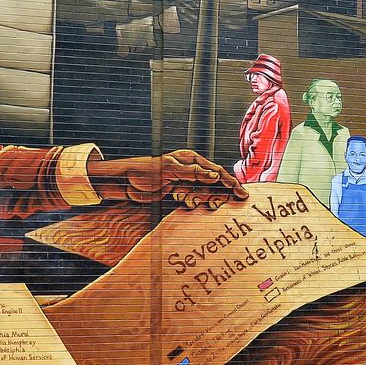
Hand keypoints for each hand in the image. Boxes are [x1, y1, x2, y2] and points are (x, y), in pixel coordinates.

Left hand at [89, 151, 248, 209]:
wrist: (123, 182)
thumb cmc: (143, 171)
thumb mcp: (168, 170)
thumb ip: (192, 173)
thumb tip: (214, 176)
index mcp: (190, 159)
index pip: (216, 171)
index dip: (230, 183)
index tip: (242, 194)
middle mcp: (189, 168)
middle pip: (213, 182)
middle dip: (219, 194)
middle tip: (223, 205)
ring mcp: (184, 180)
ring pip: (203, 192)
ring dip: (203, 200)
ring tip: (198, 205)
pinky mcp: (176, 190)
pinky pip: (192, 198)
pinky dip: (193, 203)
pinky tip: (186, 205)